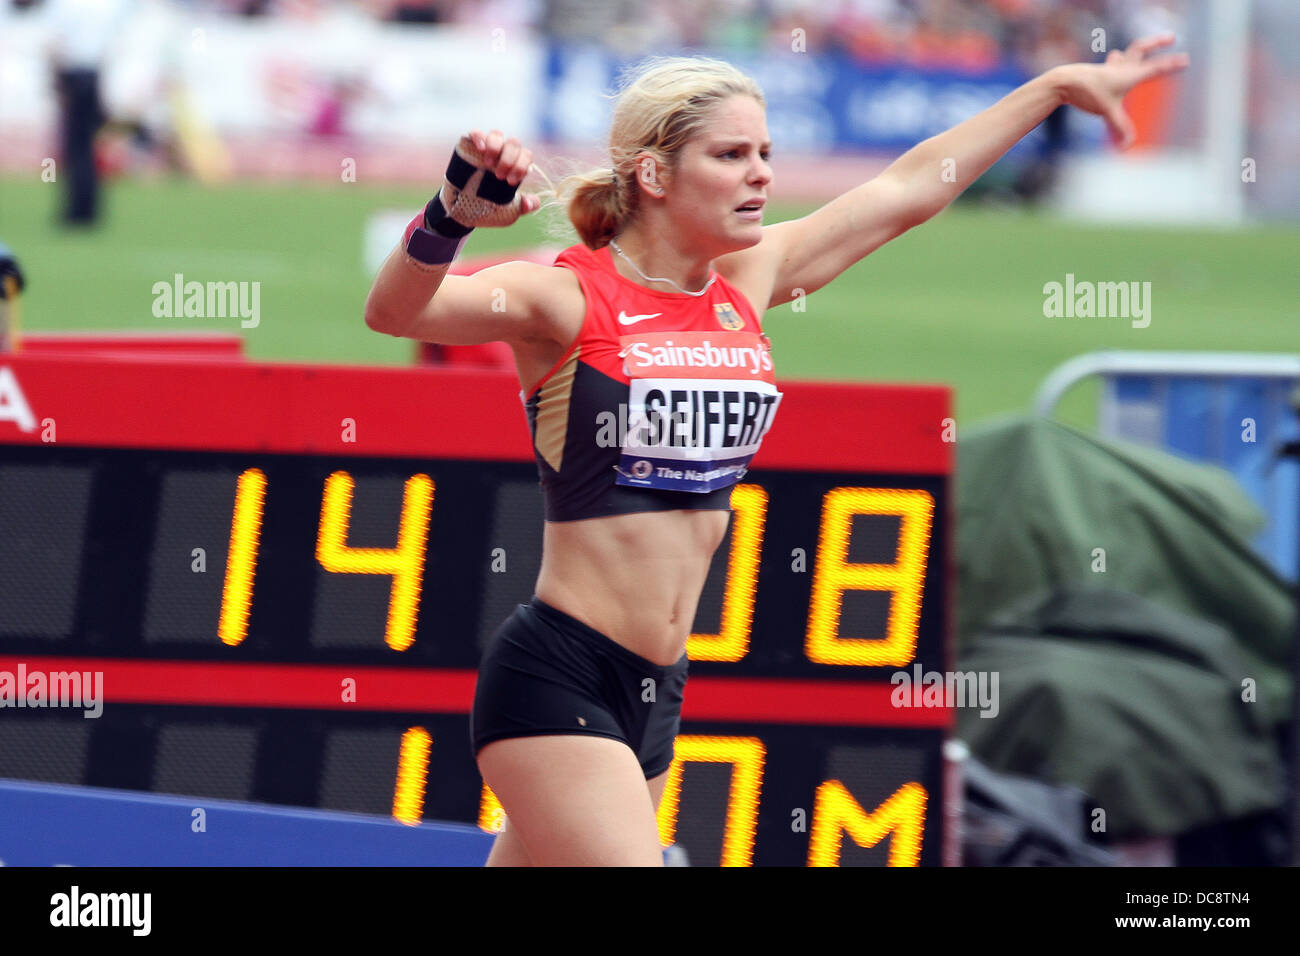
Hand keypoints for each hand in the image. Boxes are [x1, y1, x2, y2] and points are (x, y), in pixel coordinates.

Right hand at [441, 129, 540, 224]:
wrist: (462, 211)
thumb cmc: (489, 209)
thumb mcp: (509, 212)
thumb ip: (523, 207)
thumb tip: (533, 202)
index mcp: (515, 165)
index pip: (526, 155)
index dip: (521, 166)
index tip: (510, 182)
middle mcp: (503, 154)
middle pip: (514, 143)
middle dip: (509, 159)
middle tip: (499, 175)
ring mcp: (486, 149)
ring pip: (497, 135)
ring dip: (495, 147)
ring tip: (488, 164)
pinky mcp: (469, 147)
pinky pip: (475, 133)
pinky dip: (478, 137)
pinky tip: (480, 149)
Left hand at [1053, 34, 1189, 149]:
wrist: (1064, 82)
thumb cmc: (1087, 93)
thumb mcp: (1107, 112)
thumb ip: (1119, 128)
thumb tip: (1126, 147)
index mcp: (1129, 74)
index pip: (1155, 68)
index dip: (1171, 65)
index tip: (1186, 60)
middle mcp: (1121, 67)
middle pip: (1142, 49)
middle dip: (1157, 43)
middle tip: (1171, 38)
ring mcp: (1108, 68)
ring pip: (1126, 54)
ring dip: (1135, 52)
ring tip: (1141, 50)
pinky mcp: (1097, 72)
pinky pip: (1112, 63)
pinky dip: (1117, 62)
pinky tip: (1114, 61)